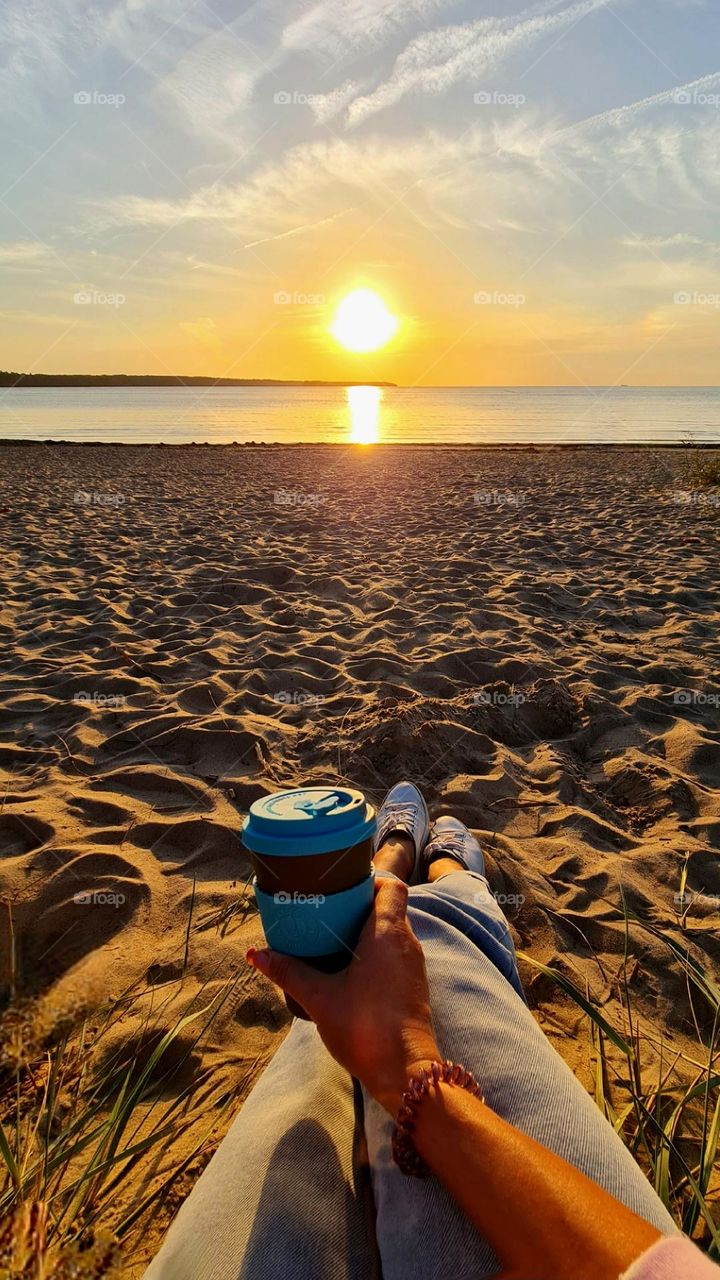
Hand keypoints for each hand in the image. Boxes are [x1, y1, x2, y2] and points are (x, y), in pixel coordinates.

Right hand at [247, 877, 439, 1112]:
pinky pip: (395, 955)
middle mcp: (406, 943)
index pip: (391, 886)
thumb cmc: (365, 1027)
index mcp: (388, 933)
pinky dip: (375, 953)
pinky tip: (349, 969)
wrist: (405, 1072)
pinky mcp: (412, 986)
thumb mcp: (319, 998)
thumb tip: (256, 954)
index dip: (370, 880)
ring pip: (392, 932)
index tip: (341, 888)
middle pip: (388, 907)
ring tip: (332, 938)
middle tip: (326, 912)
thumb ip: (288, 972)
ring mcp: (413, 966)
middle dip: (359, 906)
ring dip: (366, 931)